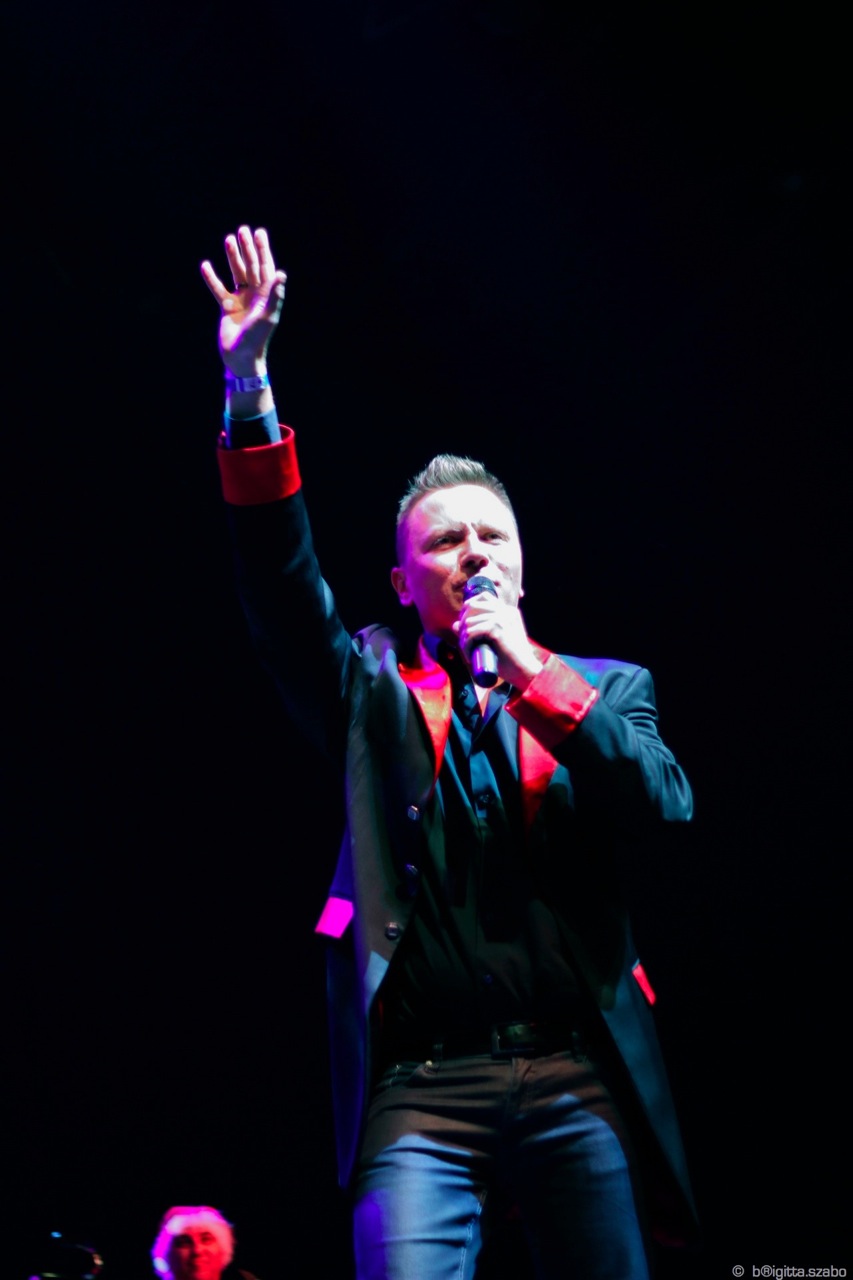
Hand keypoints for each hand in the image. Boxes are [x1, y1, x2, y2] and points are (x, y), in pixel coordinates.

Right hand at [200, 226, 286, 376]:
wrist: (241, 358)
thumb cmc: (256, 339)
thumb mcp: (267, 316)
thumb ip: (274, 295)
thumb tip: (281, 273)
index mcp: (266, 295)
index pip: (265, 267)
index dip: (262, 250)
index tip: (259, 233)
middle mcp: (255, 296)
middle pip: (251, 267)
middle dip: (247, 249)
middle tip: (242, 230)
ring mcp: (241, 301)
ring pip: (236, 274)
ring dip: (232, 258)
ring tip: (228, 239)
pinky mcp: (227, 308)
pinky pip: (218, 289)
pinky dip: (212, 278)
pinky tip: (205, 265)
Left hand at [453, 593, 542, 690]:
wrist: (525, 670)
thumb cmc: (510, 660)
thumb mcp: (493, 641)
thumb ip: (477, 630)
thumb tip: (455, 625)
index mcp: (508, 611)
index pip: (484, 596)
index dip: (469, 607)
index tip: (465, 624)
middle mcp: (505, 611)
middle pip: (473, 605)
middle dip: (463, 622)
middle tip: (464, 640)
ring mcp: (502, 618)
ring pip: (469, 621)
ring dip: (463, 638)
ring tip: (467, 651)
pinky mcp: (496, 628)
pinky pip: (471, 632)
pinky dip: (466, 645)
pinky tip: (469, 655)